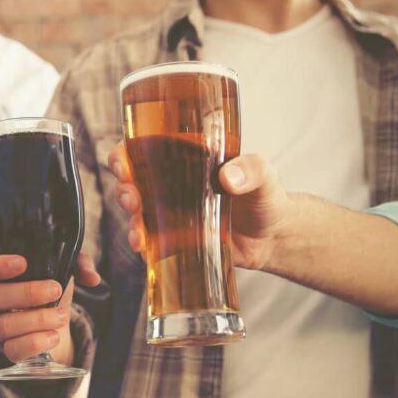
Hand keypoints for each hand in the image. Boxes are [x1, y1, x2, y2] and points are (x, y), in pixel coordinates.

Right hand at [0, 254, 100, 363]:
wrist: (51, 322)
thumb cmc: (46, 289)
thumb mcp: (59, 270)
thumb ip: (77, 264)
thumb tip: (92, 277)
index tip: (22, 263)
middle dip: (26, 293)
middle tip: (55, 289)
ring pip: (4, 326)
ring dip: (37, 319)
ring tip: (61, 315)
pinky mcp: (6, 350)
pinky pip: (14, 351)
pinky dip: (36, 343)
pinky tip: (54, 335)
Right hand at [108, 143, 296, 270]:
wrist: (274, 238)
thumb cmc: (267, 197)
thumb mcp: (265, 176)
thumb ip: (252, 169)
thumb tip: (228, 176)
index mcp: (185, 157)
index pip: (143, 147)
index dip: (124, 153)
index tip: (123, 162)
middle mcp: (171, 183)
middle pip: (131, 181)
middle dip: (123, 189)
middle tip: (133, 200)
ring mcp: (170, 213)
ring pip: (136, 213)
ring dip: (130, 221)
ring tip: (139, 234)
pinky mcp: (175, 239)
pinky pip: (150, 242)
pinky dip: (142, 245)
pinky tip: (144, 249)